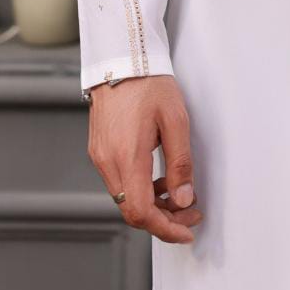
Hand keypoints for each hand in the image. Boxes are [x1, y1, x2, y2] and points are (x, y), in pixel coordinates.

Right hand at [86, 75, 203, 243]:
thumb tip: (184, 198)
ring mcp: (100, 157)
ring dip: (152, 205)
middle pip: (132, 211)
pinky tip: (158, 180)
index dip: (165, 229)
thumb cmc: (150, 84)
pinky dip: (140, 189)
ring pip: (125, 199)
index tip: (185, 231)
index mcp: (127, 156)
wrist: (123, 59)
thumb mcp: (176, 120)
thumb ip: (180, 163)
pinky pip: (119, 182)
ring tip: (179, 196)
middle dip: (163, 219)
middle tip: (190, 212)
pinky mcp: (99, 151)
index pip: (141, 212)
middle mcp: (108, 162)